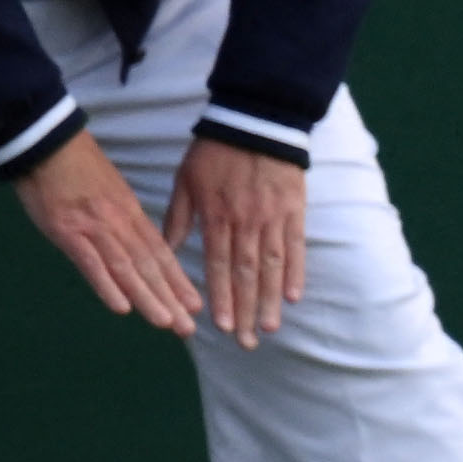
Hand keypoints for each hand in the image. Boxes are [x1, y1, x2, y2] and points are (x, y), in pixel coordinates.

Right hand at [13, 132, 200, 335]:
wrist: (49, 143)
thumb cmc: (76, 167)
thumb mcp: (110, 191)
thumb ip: (122, 221)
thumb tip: (134, 249)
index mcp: (130, 213)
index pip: (160, 252)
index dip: (177, 280)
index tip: (194, 304)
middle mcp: (119, 223)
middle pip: (149, 265)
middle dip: (170, 298)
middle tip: (188, 327)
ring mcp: (94, 228)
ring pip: (127, 268)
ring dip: (147, 297)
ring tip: (166, 323)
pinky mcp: (67, 231)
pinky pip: (91, 262)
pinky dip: (106, 285)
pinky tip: (121, 307)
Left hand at [164, 138, 310, 347]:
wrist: (256, 120)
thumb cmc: (215, 152)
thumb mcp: (186, 182)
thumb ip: (178, 218)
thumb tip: (165, 251)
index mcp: (217, 216)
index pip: (219, 265)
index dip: (220, 297)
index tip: (219, 326)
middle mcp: (246, 222)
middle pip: (247, 274)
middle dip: (245, 310)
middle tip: (246, 341)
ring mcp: (273, 217)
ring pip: (272, 265)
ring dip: (269, 299)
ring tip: (269, 327)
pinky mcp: (294, 209)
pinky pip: (296, 245)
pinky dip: (296, 271)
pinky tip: (293, 296)